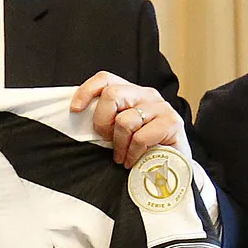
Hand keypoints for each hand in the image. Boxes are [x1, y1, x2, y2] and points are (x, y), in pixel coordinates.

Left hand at [69, 71, 184, 165]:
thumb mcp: (118, 131)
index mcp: (131, 93)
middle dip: (102, 122)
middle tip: (107, 141)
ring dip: (119, 145)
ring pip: (124, 120)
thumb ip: (106, 119)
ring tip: (122, 157)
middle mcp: (146, 94)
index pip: (105, 79)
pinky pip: (140, 137)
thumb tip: (78, 115)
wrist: (172, 168)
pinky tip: (134, 161)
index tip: (75, 110)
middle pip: (111, 95)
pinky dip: (132, 153)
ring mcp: (160, 107)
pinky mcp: (171, 122)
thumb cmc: (141, 149)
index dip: (86, 91)